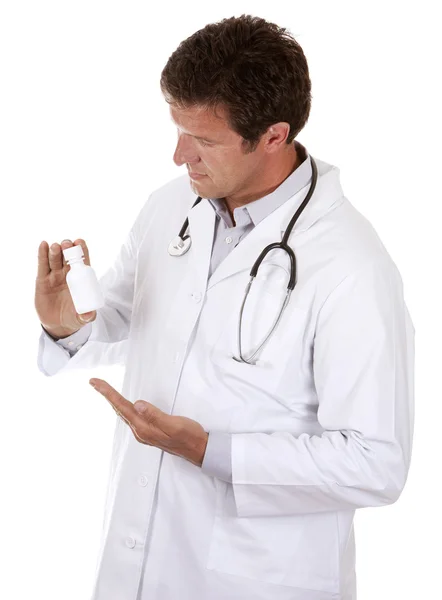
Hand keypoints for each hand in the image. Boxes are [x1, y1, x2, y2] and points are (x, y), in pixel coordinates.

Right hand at [35, 239, 96, 338]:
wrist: (58, 325)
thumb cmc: (73, 317)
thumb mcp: (82, 318)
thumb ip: (87, 315)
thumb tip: (89, 314)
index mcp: (80, 279)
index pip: (82, 261)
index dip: (82, 251)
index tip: (80, 242)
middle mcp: (67, 274)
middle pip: (68, 258)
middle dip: (68, 249)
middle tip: (67, 244)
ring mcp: (54, 276)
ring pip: (55, 260)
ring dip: (56, 251)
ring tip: (56, 246)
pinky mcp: (42, 280)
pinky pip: (42, 265)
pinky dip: (42, 254)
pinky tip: (43, 245)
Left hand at [89, 378, 208, 466]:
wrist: (199, 450)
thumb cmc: (189, 436)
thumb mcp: (174, 424)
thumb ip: (155, 415)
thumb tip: (137, 404)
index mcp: (144, 428)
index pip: (122, 406)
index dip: (108, 393)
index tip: (95, 382)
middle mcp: (140, 431)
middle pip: (119, 409)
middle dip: (106, 395)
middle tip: (95, 382)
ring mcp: (144, 432)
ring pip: (124, 413)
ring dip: (113, 401)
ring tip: (104, 390)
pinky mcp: (150, 431)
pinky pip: (131, 416)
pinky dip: (123, 407)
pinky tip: (124, 405)